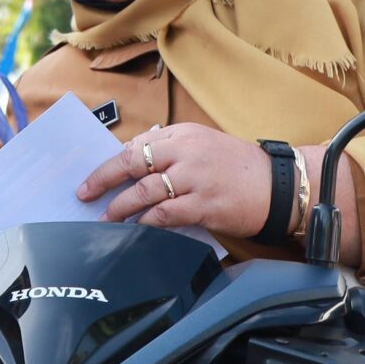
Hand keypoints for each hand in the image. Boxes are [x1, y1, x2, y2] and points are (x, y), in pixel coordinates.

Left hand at [78, 122, 273, 240]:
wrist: (279, 186)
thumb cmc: (240, 169)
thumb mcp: (204, 147)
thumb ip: (172, 152)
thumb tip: (134, 164)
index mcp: (183, 135)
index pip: (137, 145)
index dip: (111, 162)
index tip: (94, 175)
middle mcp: (186, 152)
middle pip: (132, 163)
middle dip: (103, 179)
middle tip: (85, 193)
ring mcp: (194, 178)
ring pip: (143, 192)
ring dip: (120, 207)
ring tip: (105, 218)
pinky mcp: (203, 204)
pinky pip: (163, 215)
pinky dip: (144, 222)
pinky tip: (134, 229)